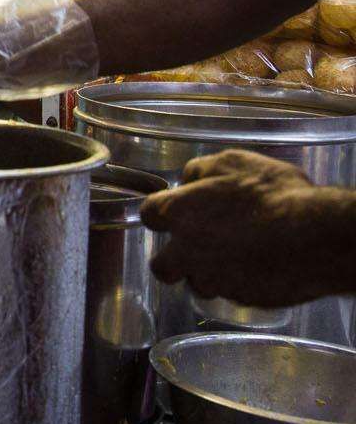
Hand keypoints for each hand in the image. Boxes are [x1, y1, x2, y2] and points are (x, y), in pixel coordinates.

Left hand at [141, 149, 355, 306]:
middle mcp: (187, 251)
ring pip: (200, 284)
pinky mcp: (241, 299)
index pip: (149, 214)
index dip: (163, 212)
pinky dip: (241, 283)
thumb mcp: (235, 163)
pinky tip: (260, 266)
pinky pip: (232, 293)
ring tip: (239, 256)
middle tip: (197, 247)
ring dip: (211, 273)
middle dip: (175, 260)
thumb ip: (202, 170)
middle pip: (162, 266)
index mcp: (179, 213)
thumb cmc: (274, 196)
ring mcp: (214, 280)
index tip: (177, 210)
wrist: (313, 238)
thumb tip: (188, 178)